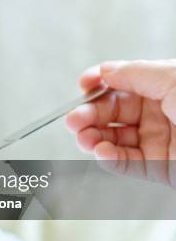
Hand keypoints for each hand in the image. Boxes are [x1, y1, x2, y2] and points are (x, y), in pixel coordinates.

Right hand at [65, 59, 175, 184]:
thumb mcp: (174, 79)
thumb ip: (135, 73)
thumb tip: (104, 70)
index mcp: (166, 87)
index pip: (124, 83)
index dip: (101, 83)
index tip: (83, 85)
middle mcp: (161, 114)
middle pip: (114, 112)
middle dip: (90, 114)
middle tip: (74, 118)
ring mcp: (160, 142)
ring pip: (114, 139)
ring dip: (93, 137)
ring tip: (83, 137)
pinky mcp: (159, 169)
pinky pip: (126, 163)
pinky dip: (109, 158)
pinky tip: (101, 150)